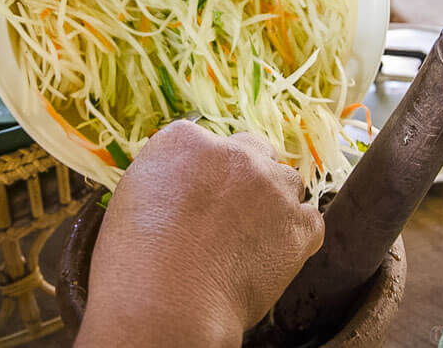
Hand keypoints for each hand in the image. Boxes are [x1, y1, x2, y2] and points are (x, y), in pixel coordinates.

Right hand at [75, 121, 324, 347]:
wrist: (168, 302)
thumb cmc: (134, 261)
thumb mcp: (133, 198)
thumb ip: (168, 177)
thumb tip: (186, 186)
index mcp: (184, 140)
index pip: (206, 142)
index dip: (205, 174)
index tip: (199, 199)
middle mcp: (233, 152)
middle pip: (254, 151)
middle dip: (246, 178)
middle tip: (229, 216)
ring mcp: (271, 185)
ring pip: (286, 182)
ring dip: (274, 203)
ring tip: (250, 241)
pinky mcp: (299, 223)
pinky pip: (309, 220)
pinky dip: (296, 236)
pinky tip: (271, 257)